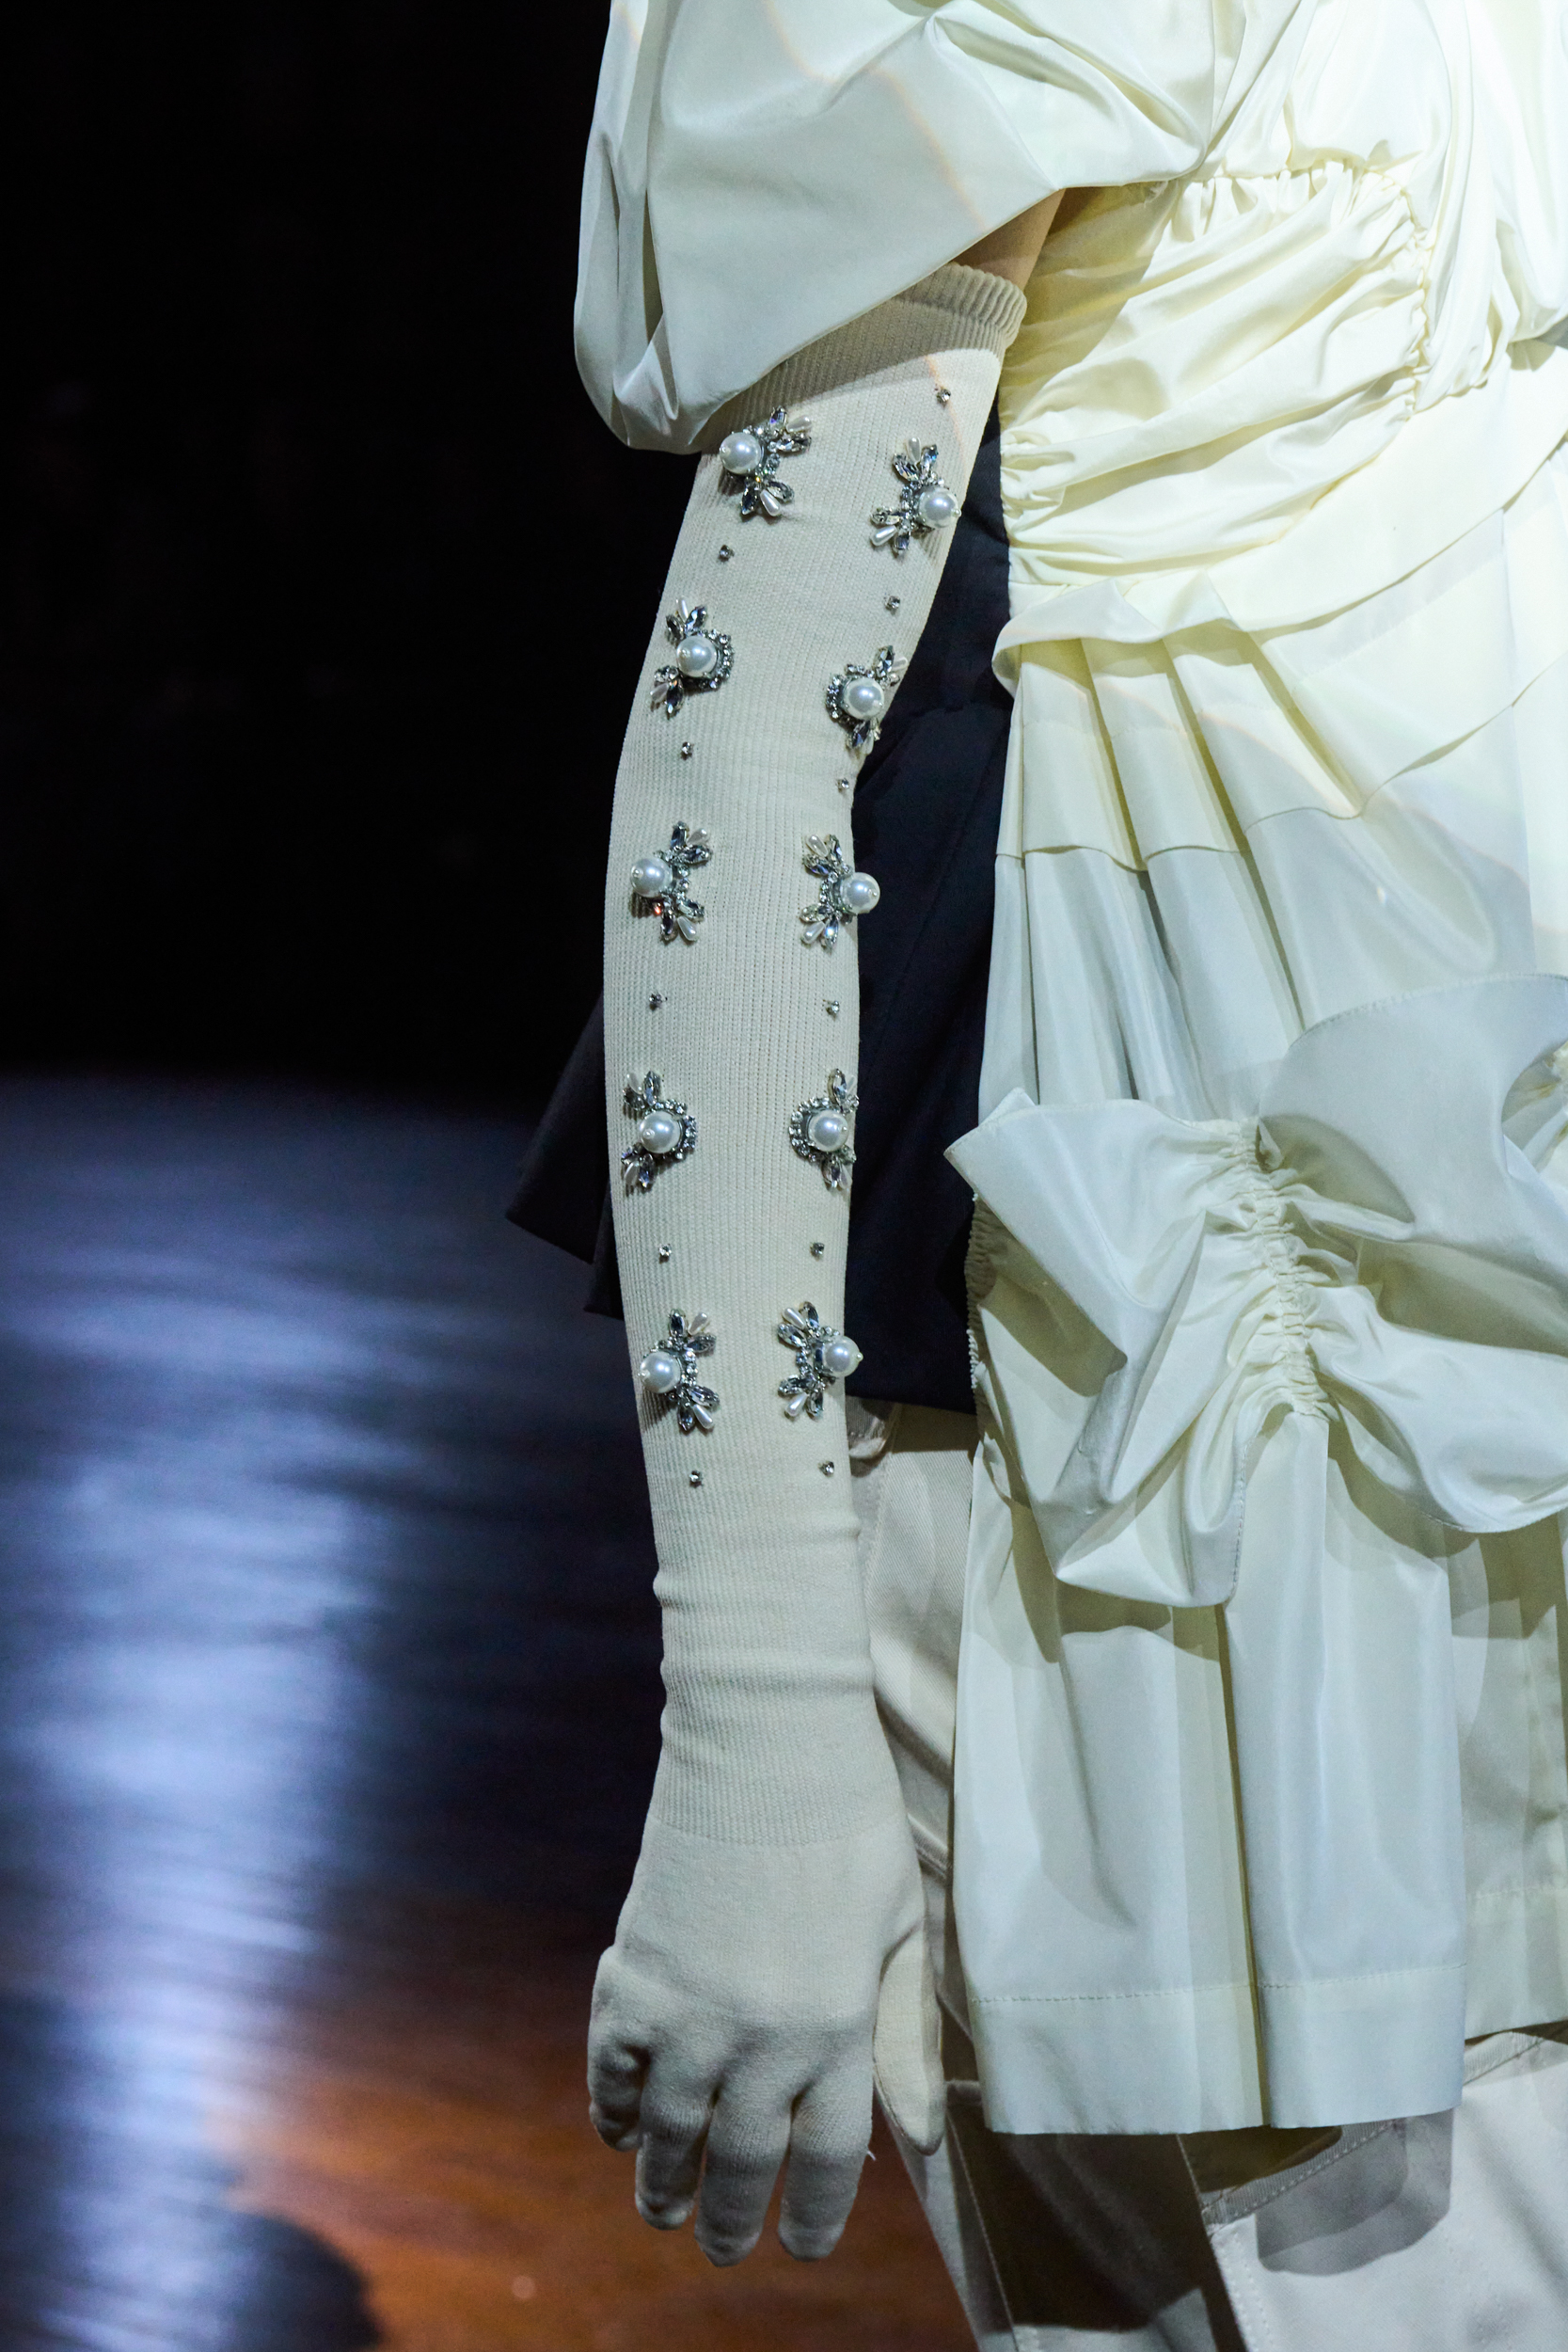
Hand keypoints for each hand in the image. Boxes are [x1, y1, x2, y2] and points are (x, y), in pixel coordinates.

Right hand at [587, 1809, 938, 2265]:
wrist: (763, 1740)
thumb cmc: (850, 1824)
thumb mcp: (899, 1926)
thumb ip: (900, 2030)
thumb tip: (924, 2131)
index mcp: (838, 2025)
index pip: (828, 2160)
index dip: (816, 2216)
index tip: (803, 2246)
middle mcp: (762, 2037)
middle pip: (743, 2164)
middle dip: (732, 2221)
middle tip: (722, 2250)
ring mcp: (689, 2010)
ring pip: (668, 2134)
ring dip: (664, 2183)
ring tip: (666, 2210)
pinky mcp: (635, 1974)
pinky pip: (611, 2070)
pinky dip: (612, 2110)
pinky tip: (620, 2132)